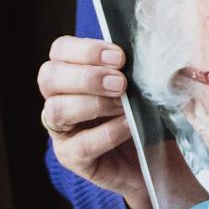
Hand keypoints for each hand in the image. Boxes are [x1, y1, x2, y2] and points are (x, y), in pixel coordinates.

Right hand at [38, 36, 151, 208]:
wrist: (160, 158)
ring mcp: (62, 130)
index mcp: (71, 72)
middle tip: (121, 82)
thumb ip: (138, 68)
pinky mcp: (72, 158)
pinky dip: (107, 133)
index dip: (86, 50)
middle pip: (49, 76)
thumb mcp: (144, 84)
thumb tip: (147, 55)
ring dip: (93, 103)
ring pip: (56, 109)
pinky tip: (129, 126)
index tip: (120, 57)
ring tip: (125, 105)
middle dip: (86, 77)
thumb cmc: (147, 112)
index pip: (60, 50)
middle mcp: (59, 98)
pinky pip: (81, 145)